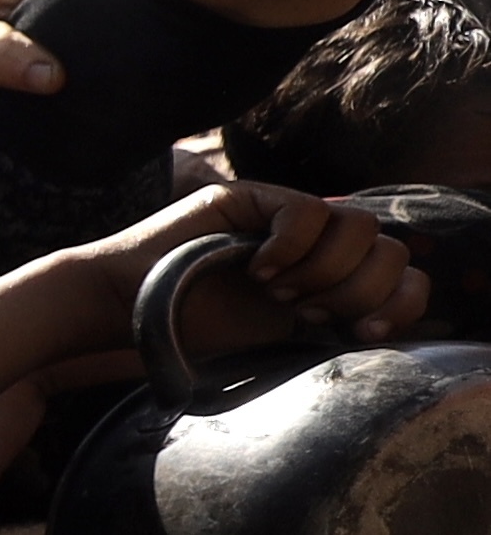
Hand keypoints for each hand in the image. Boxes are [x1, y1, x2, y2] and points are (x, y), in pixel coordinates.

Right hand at [144, 180, 426, 349]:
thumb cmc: (194, 328)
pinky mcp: (256, 197)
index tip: (364, 333)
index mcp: (333, 279)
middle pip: (391, 251)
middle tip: (303, 311)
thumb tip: (386, 322)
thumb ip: (335, 323)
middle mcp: (319, 245)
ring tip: (277, 290)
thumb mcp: (283, 337)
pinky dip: (291, 246)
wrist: (129, 309)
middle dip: (356, 291)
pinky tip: (259, 269)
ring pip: (361, 226)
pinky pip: (309, 211)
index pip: (406, 276)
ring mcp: (288, 217)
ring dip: (324, 270)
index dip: (400, 303)